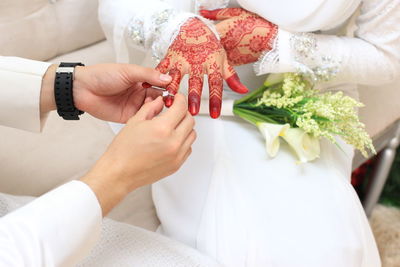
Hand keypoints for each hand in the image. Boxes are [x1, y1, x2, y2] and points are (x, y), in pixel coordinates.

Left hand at [73, 64, 171, 122]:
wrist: (82, 89)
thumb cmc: (102, 75)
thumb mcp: (128, 71)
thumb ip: (148, 75)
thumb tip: (167, 78)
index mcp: (141, 79)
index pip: (161, 83)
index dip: (170, 86)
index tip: (178, 89)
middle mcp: (141, 93)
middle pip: (160, 97)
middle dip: (167, 100)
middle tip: (174, 102)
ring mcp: (136, 105)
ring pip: (154, 109)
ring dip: (160, 109)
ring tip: (163, 108)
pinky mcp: (130, 117)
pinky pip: (144, 119)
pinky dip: (150, 119)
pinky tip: (155, 118)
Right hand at [81, 94, 195, 214]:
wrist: (119, 173)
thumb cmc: (123, 150)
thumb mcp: (135, 121)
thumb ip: (151, 108)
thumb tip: (160, 101)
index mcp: (162, 128)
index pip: (181, 107)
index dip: (180, 99)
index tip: (177, 99)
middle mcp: (173, 142)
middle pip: (190, 120)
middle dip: (183, 112)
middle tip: (174, 111)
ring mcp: (177, 155)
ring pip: (192, 134)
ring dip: (185, 127)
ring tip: (173, 126)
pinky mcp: (177, 164)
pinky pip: (188, 148)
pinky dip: (183, 141)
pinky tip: (172, 140)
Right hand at [157, 17, 248, 118]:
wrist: (194, 26)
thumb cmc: (209, 45)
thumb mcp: (223, 59)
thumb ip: (231, 77)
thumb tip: (243, 90)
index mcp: (211, 64)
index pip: (216, 84)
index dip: (215, 100)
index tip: (215, 114)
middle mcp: (196, 63)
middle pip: (196, 81)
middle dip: (194, 96)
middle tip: (192, 111)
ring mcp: (182, 60)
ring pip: (176, 76)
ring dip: (172, 90)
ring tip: (169, 102)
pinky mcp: (170, 56)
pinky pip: (161, 67)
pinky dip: (153, 76)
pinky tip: (148, 86)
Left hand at [200, 8, 276, 65]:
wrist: (272, 40)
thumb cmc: (257, 24)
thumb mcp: (236, 13)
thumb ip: (217, 13)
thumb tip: (203, 12)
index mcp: (221, 31)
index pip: (204, 32)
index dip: (203, 30)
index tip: (203, 28)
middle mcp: (222, 45)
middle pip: (207, 44)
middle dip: (207, 41)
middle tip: (212, 37)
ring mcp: (228, 55)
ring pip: (214, 54)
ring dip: (214, 50)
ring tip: (224, 43)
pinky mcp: (234, 63)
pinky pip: (223, 61)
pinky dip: (222, 57)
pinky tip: (229, 50)